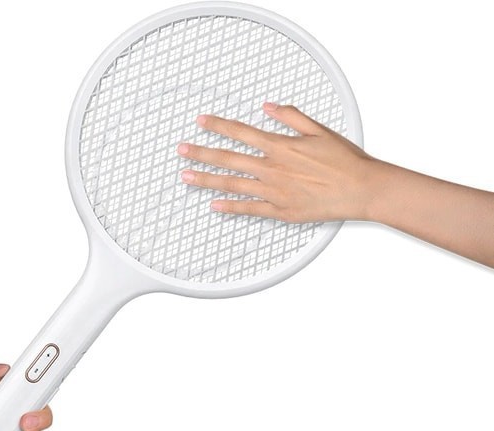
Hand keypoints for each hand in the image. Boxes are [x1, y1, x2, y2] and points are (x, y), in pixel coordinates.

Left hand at [176, 102, 377, 221]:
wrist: (362, 188)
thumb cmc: (345, 160)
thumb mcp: (319, 130)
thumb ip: (291, 116)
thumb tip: (268, 106)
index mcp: (281, 146)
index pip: (241, 132)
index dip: (218, 126)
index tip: (201, 122)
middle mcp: (272, 168)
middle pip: (228, 159)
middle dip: (201, 153)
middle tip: (181, 150)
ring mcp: (274, 191)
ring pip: (232, 184)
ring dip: (207, 180)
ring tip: (187, 177)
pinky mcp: (281, 211)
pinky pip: (249, 209)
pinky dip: (230, 208)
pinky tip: (214, 206)